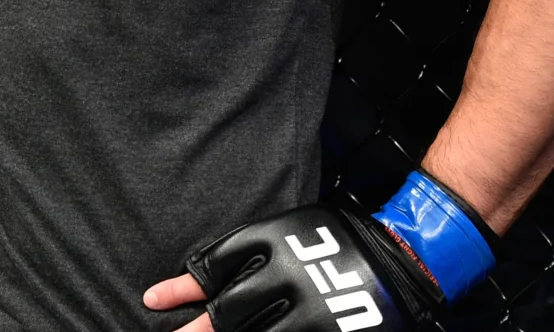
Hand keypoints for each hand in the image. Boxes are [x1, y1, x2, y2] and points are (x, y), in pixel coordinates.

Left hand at [142, 174, 497, 331]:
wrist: (400, 258)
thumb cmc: (336, 239)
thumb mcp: (288, 230)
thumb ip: (245, 251)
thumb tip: (194, 279)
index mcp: (275, 241)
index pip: (214, 265)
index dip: (181, 287)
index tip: (153, 300)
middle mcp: (286, 275)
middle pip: (226, 309)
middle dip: (195, 327)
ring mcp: (307, 309)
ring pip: (247, 331)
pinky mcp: (324, 331)